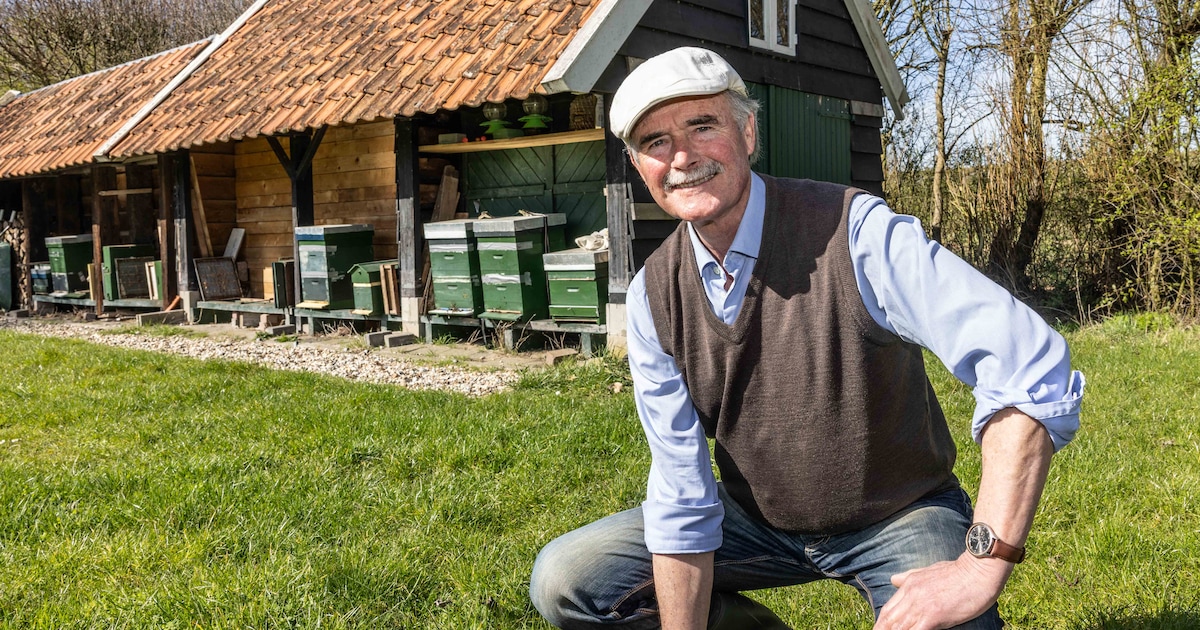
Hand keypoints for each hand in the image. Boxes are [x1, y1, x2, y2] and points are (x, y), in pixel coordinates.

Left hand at [873, 553, 1011, 629]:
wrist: (978, 571)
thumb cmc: (959, 572)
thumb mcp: (929, 570)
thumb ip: (909, 576)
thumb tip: (893, 579)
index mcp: (909, 585)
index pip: (888, 610)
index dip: (881, 624)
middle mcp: (911, 595)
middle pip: (888, 620)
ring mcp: (920, 606)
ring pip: (898, 627)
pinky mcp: (933, 616)